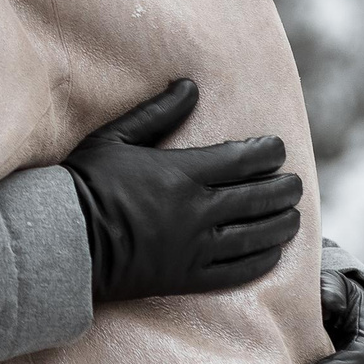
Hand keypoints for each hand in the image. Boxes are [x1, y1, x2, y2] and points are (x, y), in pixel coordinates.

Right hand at [62, 79, 303, 303]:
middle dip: (282, 189)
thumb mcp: (116, 137)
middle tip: (295, 184)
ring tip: (294, 217)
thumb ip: (158, 113)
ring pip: (255, 235)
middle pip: (256, 198)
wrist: (67, 242)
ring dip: (280, 224)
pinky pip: (236, 272)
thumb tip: (190, 86)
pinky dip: (261, 261)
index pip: (241, 160)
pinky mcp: (188, 277)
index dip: (267, 154)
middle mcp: (197, 211)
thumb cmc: (86, 182)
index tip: (278, 150)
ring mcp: (195, 248)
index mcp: (181, 173)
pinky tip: (273, 254)